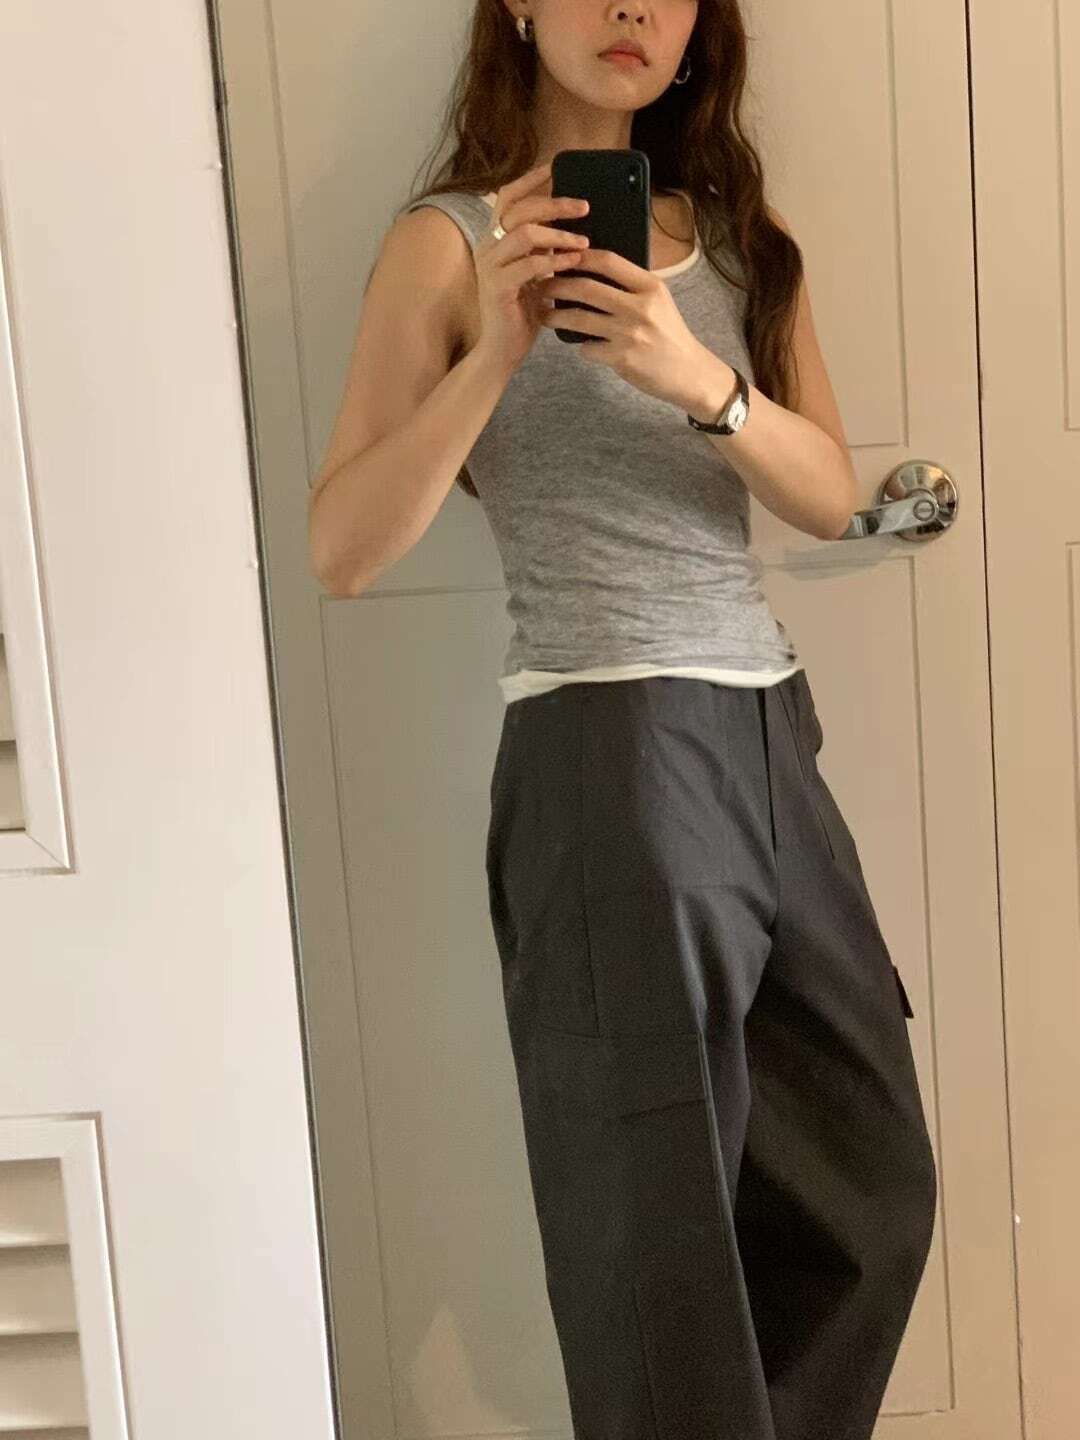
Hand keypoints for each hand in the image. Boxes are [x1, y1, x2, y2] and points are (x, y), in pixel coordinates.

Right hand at [472, 161, 592, 375]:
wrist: (502, 351)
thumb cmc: (522, 314)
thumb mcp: (536, 274)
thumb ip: (545, 249)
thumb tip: (573, 226)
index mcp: (495, 240)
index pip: (508, 197)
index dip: (530, 179)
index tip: (556, 166)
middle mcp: (488, 248)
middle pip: (520, 209)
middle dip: (555, 203)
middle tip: (584, 207)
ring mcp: (490, 267)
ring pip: (524, 233)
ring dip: (558, 234)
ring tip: (583, 241)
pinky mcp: (497, 288)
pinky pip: (529, 264)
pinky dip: (554, 261)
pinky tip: (573, 262)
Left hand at [537, 249, 721, 413]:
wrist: (688, 372)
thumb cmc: (669, 334)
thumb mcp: (659, 301)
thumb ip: (631, 285)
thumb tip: (592, 269)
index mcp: (650, 287)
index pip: (609, 261)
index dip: (580, 257)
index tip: (562, 257)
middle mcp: (640, 308)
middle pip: (586, 288)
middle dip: (557, 286)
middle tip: (542, 286)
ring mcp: (630, 334)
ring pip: (579, 320)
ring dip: (556, 317)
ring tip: (544, 316)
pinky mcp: (622, 359)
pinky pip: (587, 349)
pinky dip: (581, 347)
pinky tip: (582, 346)